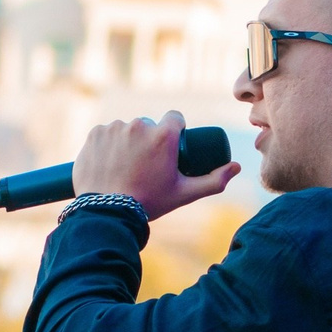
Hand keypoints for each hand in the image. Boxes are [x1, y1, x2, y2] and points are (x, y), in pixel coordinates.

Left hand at [70, 110, 241, 220]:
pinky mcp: (95, 133)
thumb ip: (214, 181)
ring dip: (128, 140)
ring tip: (126, 165)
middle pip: (149, 125)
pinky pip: (105, 133)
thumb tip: (236, 167)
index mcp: (164, 135)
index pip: (175, 118)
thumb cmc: (149, 203)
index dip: (174, 131)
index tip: (170, 145)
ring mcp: (114, 128)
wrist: (107, 213)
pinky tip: (109, 161)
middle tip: (146, 163)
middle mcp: (139, 125)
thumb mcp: (184, 194)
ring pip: (126, 129)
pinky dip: (107, 145)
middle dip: (149, 139)